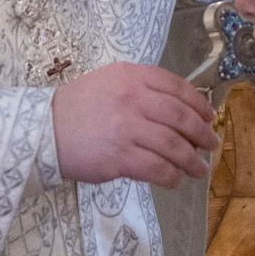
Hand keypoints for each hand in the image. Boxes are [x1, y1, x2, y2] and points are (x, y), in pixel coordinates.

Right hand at [52, 62, 217, 187]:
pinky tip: (175, 180)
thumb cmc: (78, 107)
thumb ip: (142, 88)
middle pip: (180, 117)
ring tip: (200, 170)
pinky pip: (157, 168)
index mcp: (132, 76)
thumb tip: (180, 109)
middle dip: (201, 133)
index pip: (177, 87)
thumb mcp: (109, 82)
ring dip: (192, 160)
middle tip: (210, 145)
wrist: (44, 130)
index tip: (209, 116)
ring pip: (173, 145)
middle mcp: (132, 98)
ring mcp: (127, 128)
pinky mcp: (120, 157)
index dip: (199, 104)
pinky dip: (171, 176)